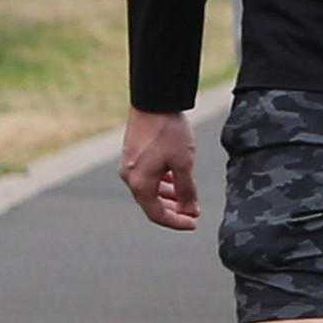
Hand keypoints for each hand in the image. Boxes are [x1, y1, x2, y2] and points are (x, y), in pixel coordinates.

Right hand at [119, 108, 202, 229]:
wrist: (154, 99)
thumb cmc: (168, 131)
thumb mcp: (183, 163)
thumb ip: (187, 190)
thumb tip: (190, 210)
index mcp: (140, 183)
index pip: (156, 214)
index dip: (176, 222)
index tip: (193, 222)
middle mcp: (129, 177)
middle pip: (151, 203)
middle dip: (173, 209)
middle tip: (192, 212)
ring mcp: (129, 165)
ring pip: (150, 189)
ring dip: (168, 195)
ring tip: (186, 196)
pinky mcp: (132, 154)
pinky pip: (146, 176)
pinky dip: (161, 182)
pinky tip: (175, 178)